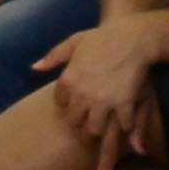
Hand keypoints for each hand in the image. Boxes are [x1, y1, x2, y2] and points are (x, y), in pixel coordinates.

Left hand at [39, 12, 167, 155]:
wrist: (133, 36)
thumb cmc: (103, 37)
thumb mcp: (74, 41)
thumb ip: (54, 56)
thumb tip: (35, 67)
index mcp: (67, 80)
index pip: (60, 102)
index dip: (68, 103)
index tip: (75, 102)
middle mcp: (82, 94)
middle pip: (74, 121)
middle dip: (79, 123)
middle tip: (86, 125)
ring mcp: (103, 101)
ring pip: (94, 129)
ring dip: (97, 131)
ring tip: (100, 133)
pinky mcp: (124, 103)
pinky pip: (121, 125)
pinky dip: (124, 127)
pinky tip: (125, 123)